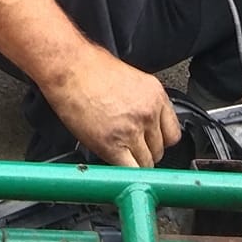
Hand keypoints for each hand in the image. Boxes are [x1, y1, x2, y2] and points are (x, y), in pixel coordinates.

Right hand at [43, 47, 181, 166]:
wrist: (68, 67)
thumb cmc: (90, 67)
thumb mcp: (130, 79)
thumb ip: (143, 102)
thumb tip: (144, 121)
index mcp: (156, 95)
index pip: (172, 133)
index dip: (160, 141)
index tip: (151, 144)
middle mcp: (148, 113)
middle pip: (159, 150)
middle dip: (145, 153)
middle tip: (129, 149)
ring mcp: (132, 130)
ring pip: (145, 165)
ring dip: (133, 165)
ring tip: (118, 156)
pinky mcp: (111, 145)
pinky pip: (128, 172)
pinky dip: (122, 174)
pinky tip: (113, 165)